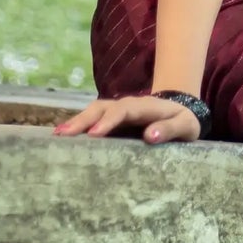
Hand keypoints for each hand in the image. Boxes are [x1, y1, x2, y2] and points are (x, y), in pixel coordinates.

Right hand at [53, 95, 201, 143]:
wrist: (180, 110)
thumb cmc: (183, 122)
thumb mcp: (185, 127)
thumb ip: (170, 130)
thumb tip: (150, 136)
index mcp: (145, 107)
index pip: (124, 110)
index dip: (108, 121)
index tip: (94, 135)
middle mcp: (127, 105)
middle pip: (102, 108)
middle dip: (83, 120)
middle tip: (64, 135)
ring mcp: (117, 110)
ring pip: (93, 111)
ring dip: (76, 121)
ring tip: (57, 136)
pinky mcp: (111, 118)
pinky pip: (92, 119)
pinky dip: (78, 125)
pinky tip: (62, 137)